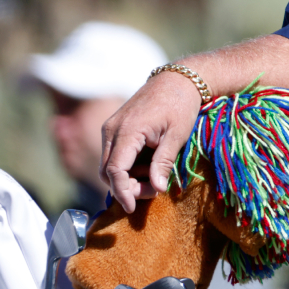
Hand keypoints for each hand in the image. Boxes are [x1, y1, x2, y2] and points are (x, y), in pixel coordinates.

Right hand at [100, 70, 203, 212]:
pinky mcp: (115, 127)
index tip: (132, 209)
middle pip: (107, 171)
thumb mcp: (177, 135)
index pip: (115, 171)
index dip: (122, 192)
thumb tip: (158, 189)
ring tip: (156, 175)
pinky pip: (113, 153)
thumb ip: (163, 162)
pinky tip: (148, 164)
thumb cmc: (181, 105)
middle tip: (154, 190)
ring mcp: (111, 127)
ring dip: (127, 177)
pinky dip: (127, 165)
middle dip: (126, 187)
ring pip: (108, 164)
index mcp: (127, 131)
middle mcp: (112, 129)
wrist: (178, 79)